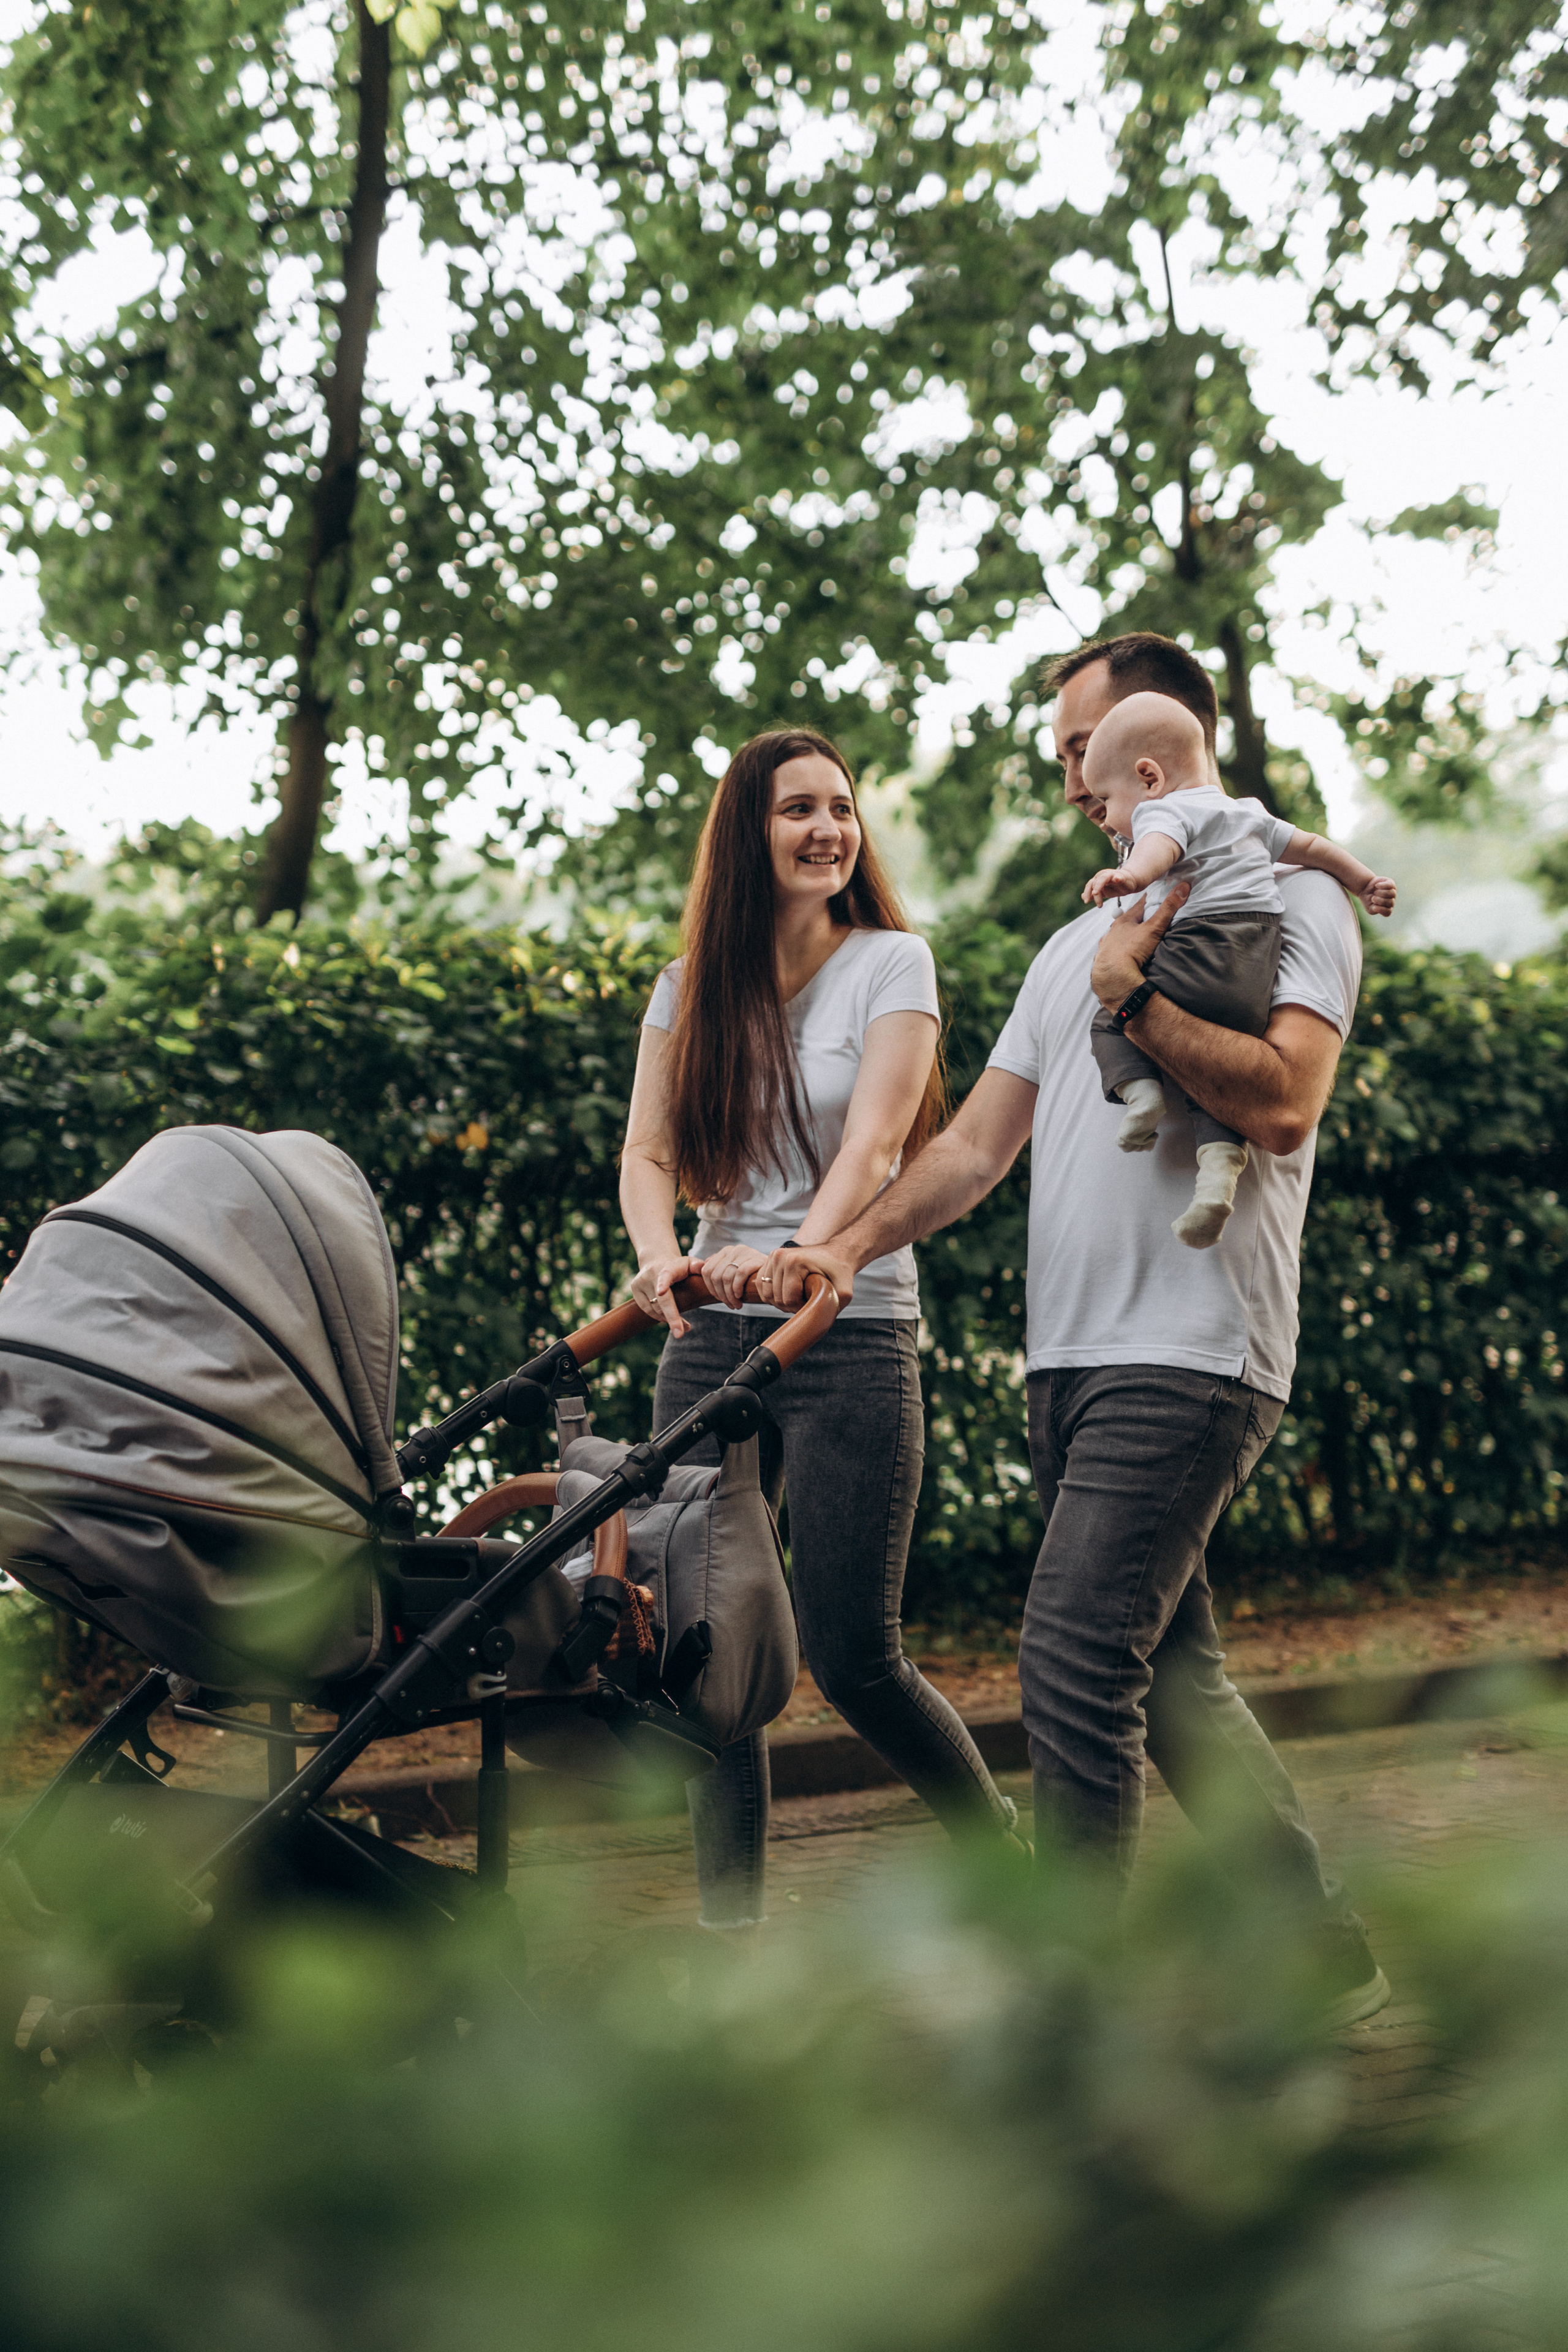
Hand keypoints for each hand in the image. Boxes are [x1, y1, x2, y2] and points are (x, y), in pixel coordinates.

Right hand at [630, 1253, 699, 1336]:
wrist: (656, 1260)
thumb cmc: (678, 1267)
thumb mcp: (689, 1263)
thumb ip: (697, 1266)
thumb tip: (702, 1267)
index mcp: (666, 1267)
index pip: (664, 1276)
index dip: (663, 1284)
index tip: (661, 1292)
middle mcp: (650, 1274)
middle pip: (660, 1300)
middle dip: (671, 1317)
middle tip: (680, 1333)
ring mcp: (640, 1282)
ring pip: (655, 1308)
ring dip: (669, 1320)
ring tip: (684, 1327)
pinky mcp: (635, 1289)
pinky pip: (648, 1310)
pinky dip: (659, 1317)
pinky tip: (669, 1320)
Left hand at [698, 1243, 768, 1309]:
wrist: (779, 1274)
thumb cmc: (754, 1277)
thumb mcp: (735, 1272)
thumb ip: (719, 1269)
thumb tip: (701, 1268)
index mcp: (725, 1252)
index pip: (706, 1271)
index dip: (710, 1289)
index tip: (720, 1299)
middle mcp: (734, 1249)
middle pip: (715, 1276)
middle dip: (721, 1295)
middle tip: (730, 1305)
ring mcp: (745, 1252)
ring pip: (726, 1277)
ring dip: (729, 1296)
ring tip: (736, 1304)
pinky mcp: (756, 1258)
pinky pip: (740, 1274)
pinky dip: (737, 1288)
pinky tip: (740, 1296)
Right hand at [758, 1242, 856, 1311]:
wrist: (835, 1253)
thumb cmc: (840, 1271)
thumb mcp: (844, 1291)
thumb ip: (833, 1308)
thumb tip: (816, 1323)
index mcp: (793, 1262)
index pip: (788, 1300)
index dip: (802, 1308)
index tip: (814, 1301)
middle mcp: (779, 1257)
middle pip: (776, 1299)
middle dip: (792, 1306)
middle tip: (808, 1299)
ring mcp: (772, 1257)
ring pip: (767, 1295)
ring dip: (782, 1302)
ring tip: (799, 1296)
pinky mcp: (769, 1261)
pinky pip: (763, 1287)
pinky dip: (774, 1295)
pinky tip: (789, 1293)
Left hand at [1082, 868, 1138, 907]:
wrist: (1129, 882)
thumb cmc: (1116, 887)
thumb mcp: (1104, 893)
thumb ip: (1094, 895)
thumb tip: (1083, 897)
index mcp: (1098, 880)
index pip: (1090, 885)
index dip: (1087, 893)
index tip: (1086, 902)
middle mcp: (1103, 876)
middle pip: (1095, 882)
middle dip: (1094, 893)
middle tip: (1096, 904)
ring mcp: (1112, 875)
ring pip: (1103, 879)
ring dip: (1099, 886)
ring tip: (1095, 893)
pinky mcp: (1121, 877)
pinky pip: (1118, 877)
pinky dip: (1117, 878)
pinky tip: (1117, 880)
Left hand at [1089, 881, 1189, 1009]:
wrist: (1112, 976)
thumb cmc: (1131, 950)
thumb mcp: (1153, 928)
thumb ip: (1168, 909)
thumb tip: (1183, 887)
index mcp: (1124, 921)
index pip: (1138, 906)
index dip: (1148, 901)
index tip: (1153, 897)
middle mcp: (1112, 931)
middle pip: (1127, 922)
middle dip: (1136, 920)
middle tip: (1145, 918)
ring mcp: (1106, 946)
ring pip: (1117, 936)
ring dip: (1125, 936)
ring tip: (1134, 937)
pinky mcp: (1103, 960)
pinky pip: (1111, 952)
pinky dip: (1117, 951)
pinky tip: (1120, 954)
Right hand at [1360, 875, 1395, 917]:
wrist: (1365, 888)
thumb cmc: (1367, 899)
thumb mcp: (1369, 907)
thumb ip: (1374, 909)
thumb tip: (1377, 906)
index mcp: (1386, 908)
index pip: (1388, 912)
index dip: (1381, 910)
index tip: (1373, 907)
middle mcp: (1391, 900)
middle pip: (1390, 902)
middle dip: (1380, 901)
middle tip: (1373, 898)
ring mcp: (1392, 892)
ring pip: (1392, 893)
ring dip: (1382, 893)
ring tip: (1375, 892)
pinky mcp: (1391, 883)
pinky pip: (1390, 885)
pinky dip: (1382, 886)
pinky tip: (1376, 885)